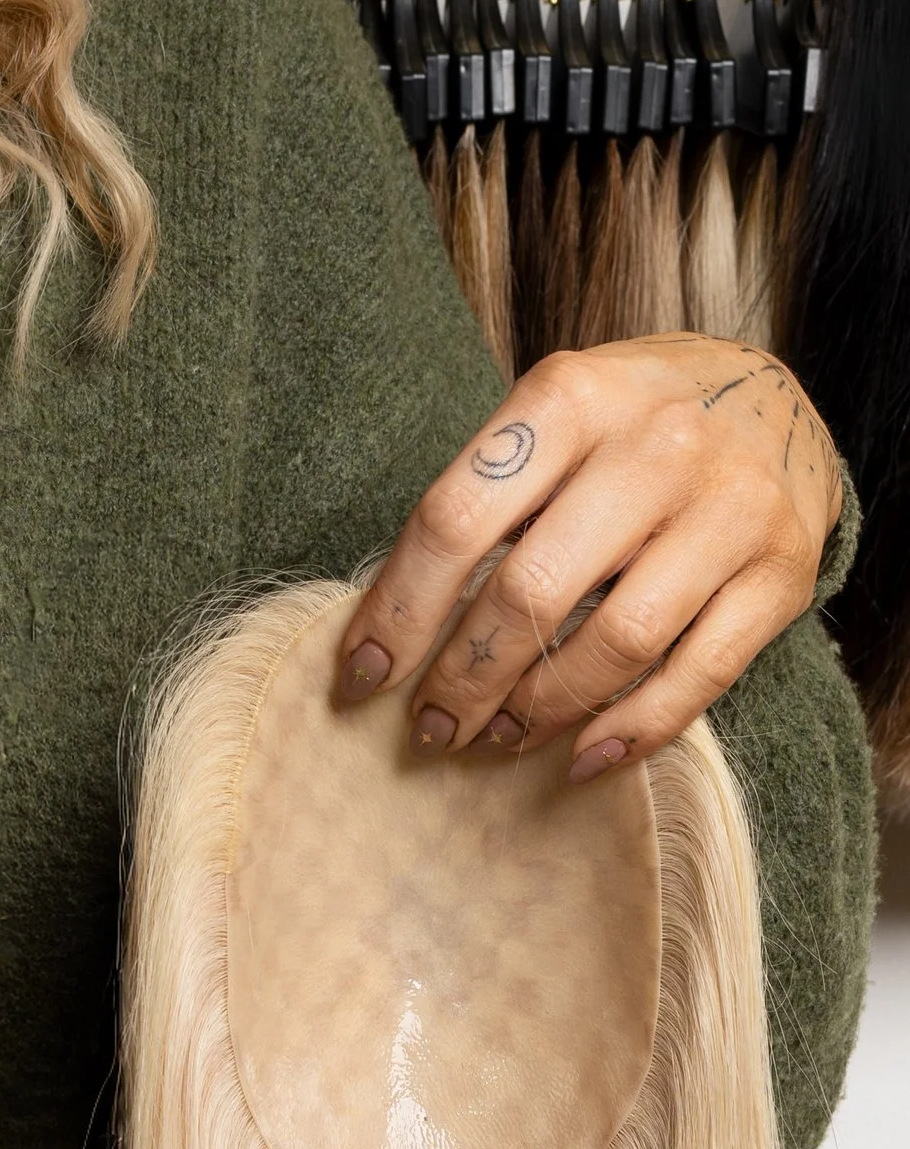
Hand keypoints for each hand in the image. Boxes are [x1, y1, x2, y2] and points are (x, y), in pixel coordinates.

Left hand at [338, 337, 843, 782]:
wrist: (777, 398)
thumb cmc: (627, 421)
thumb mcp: (552, 414)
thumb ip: (487, 494)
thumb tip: (397, 620)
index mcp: (571, 395)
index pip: (457, 517)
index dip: (400, 607)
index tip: (362, 672)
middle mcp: (656, 445)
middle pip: (532, 589)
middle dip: (466, 675)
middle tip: (433, 725)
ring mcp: (731, 509)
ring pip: (618, 640)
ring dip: (543, 707)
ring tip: (499, 735)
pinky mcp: (785, 571)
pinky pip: (702, 673)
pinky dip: (635, 726)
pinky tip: (584, 754)